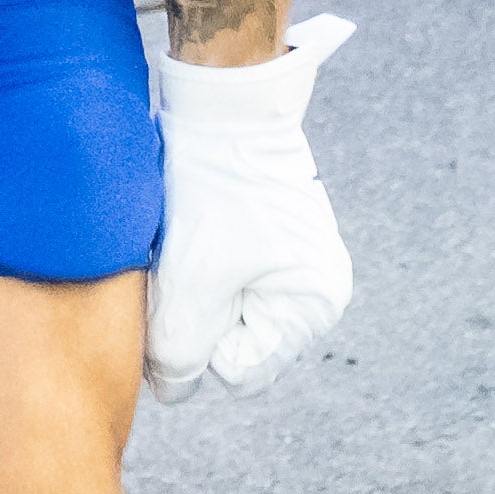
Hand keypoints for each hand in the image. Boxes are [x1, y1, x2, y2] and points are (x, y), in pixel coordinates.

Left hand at [148, 20, 355, 400]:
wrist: (222, 105)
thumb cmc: (213, 187)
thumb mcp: (191, 279)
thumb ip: (181, 352)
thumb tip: (175, 389)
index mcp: (315, 304)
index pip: (239, 370)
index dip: (197, 339)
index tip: (183, 287)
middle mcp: (319, 289)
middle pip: (237, 341)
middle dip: (199, 313)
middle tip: (183, 262)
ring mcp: (300, 263)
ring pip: (228, 311)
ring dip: (199, 289)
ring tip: (192, 241)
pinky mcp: (277, 239)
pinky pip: (232, 279)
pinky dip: (207, 265)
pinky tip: (199, 230)